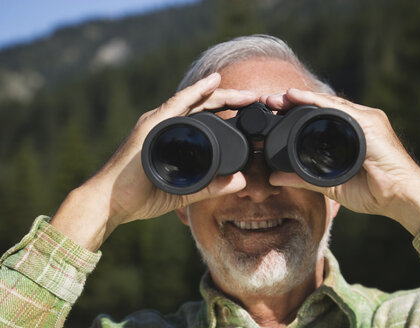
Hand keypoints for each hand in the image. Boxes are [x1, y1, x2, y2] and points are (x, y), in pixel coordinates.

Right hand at [51, 73, 253, 250]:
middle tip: (256, 99)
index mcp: (173, 138)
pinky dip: (196, 92)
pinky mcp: (151, 126)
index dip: (229, 113)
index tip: (251, 114)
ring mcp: (158, 123)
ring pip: (195, 101)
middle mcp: (166, 125)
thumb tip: (240, 182)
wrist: (110, 202)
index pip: (205, 119)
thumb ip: (210, 187)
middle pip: (204, 106)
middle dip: (232, 101)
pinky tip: (214, 83)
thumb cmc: (140, 196)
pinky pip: (177, 104)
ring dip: (222, 95)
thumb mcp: (184, 192)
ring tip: (246, 94)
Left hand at [263, 88, 419, 234]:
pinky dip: (315, 101)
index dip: (296, 115)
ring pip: (327, 104)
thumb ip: (304, 178)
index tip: (274, 115)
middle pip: (321, 108)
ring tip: (277, 97)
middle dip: (294, 104)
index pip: (319, 120)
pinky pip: (337, 108)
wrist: (403, 198)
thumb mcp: (330, 185)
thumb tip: (275, 177)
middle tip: (269, 102)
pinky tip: (297, 96)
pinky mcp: (370, 122)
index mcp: (351, 136)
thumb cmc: (374, 192)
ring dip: (300, 99)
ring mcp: (365, 120)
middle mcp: (358, 123)